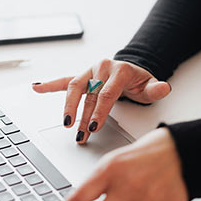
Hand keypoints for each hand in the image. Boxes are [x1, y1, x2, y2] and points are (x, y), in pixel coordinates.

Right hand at [32, 59, 170, 143]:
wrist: (132, 70)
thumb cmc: (140, 82)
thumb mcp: (150, 86)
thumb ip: (156, 89)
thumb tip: (163, 88)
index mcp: (119, 70)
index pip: (106, 93)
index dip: (99, 111)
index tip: (93, 127)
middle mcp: (102, 68)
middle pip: (88, 94)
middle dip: (83, 115)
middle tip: (79, 132)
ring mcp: (90, 72)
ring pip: (75, 89)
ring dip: (69, 107)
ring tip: (66, 124)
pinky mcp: (82, 76)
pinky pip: (64, 80)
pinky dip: (50, 85)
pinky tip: (36, 88)